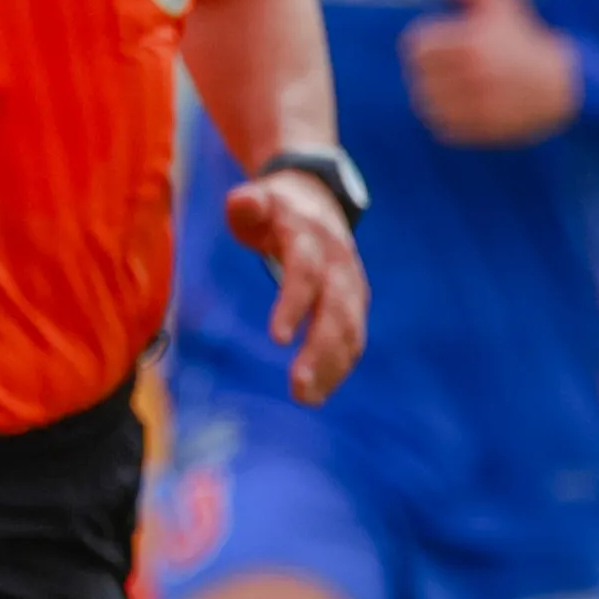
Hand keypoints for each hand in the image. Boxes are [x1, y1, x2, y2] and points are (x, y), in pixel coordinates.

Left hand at [223, 165, 370, 400]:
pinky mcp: (354, 302)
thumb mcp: (257, 199)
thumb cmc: (274, 206)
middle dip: (320, 351)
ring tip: (306, 399)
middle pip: (336, 311)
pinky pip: (352, 338)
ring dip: (332, 367)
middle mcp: (338, 264)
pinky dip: (339, 367)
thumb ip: (248, 204)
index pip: (305, 272)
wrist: (317, 199)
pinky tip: (318, 392)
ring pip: (350, 329)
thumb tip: (244, 202)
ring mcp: (351, 284)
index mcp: (311, 237)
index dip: (294, 304)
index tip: (277, 339)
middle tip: (298, 389)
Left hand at [404, 0, 581, 146]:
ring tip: (455, 86)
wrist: (565, 85)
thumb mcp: (501, 3)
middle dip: (430, 70)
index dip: (427, 44)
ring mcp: (479, 107)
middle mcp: (474, 77)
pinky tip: (465, 106)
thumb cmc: (526, 39)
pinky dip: (447, 119)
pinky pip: (443, 127)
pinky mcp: (483, 130)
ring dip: (435, 95)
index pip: (416, 47)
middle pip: (419, 76)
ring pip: (427, 103)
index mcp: (472, 44)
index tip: (443, 44)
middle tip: (449, 67)